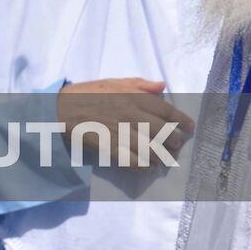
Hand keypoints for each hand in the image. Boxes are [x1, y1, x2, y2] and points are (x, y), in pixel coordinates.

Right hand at [56, 77, 193, 168]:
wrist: (60, 110)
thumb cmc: (87, 94)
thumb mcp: (113, 82)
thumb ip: (139, 84)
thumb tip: (162, 86)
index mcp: (135, 98)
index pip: (169, 111)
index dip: (184, 122)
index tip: (190, 128)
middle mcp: (133, 115)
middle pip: (166, 134)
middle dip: (176, 142)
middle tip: (176, 145)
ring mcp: (123, 133)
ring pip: (155, 151)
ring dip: (163, 157)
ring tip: (164, 158)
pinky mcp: (112, 149)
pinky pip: (137, 163)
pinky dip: (146, 167)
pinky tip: (148, 167)